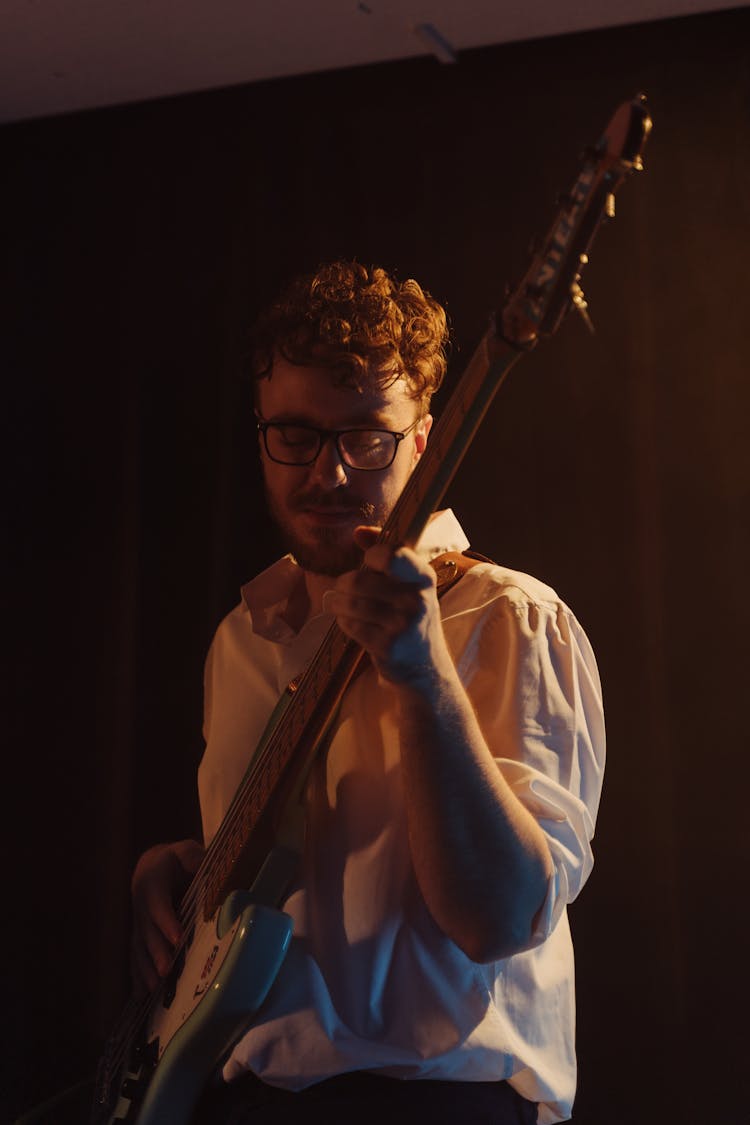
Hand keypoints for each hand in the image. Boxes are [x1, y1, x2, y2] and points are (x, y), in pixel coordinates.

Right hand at [130, 838, 204, 993]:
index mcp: (152, 883)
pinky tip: (140, 995)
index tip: (177, 938)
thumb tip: (206, 867)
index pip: (158, 904)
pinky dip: (137, 975)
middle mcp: (141, 906)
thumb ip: (193, 857)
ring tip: (153, 989)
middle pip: (147, 931)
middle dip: (156, 952)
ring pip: (138, 947)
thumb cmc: (175, 860)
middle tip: (166, 970)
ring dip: (144, 968)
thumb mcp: (184, 851)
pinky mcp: (138, 935)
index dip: (166, 921)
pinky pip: (135, 956)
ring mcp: (138, 923)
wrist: (152, 865)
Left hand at [324, 526, 450, 688]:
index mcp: (424, 577)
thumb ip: (386, 554)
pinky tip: (350, 622)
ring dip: (338, 603)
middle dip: (343, 584)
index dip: (372, 556)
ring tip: (341, 604)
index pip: (391, 554)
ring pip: (350, 603)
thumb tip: (358, 531)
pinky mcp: (387, 646)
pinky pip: (350, 625)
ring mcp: (402, 625)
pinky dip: (344, 622)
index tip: (370, 563)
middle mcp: (416, 599)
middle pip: (359, 580)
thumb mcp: (408, 585)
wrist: (426, 668)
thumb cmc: (410, 618)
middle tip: (343, 589)